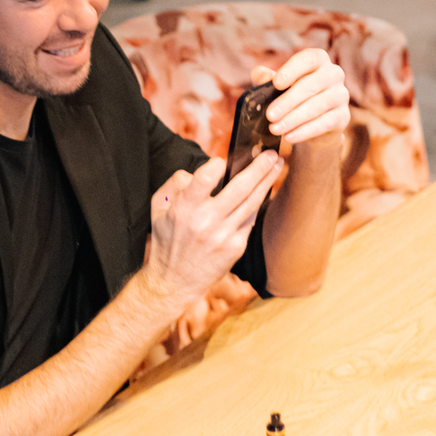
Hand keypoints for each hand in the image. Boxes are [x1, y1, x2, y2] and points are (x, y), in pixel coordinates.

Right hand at [143, 151, 283, 314]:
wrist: (175, 282)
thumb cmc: (167, 240)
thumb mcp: (158, 209)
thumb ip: (175, 184)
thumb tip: (200, 171)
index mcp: (184, 210)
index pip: (203, 180)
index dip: (215, 166)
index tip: (223, 159)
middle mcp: (205, 223)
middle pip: (239, 189)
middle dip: (258, 168)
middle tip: (271, 153)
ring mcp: (223, 236)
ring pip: (251, 203)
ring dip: (266, 181)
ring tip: (277, 165)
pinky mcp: (235, 247)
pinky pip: (250, 219)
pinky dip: (259, 202)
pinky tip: (266, 190)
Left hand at [255, 48, 349, 148]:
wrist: (311, 123)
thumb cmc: (290, 96)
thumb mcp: (275, 86)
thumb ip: (265, 77)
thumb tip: (263, 77)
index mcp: (318, 59)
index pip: (307, 59)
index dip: (292, 70)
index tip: (276, 83)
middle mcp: (333, 74)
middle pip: (311, 85)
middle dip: (287, 102)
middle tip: (270, 115)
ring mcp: (341, 95)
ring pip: (317, 106)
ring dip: (294, 119)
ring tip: (275, 128)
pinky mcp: (343, 116)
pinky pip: (325, 123)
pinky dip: (305, 131)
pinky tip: (289, 137)